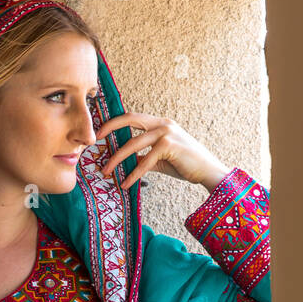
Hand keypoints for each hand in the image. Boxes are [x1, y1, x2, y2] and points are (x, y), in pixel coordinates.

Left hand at [94, 112, 230, 191]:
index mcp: (160, 123)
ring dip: (117, 159)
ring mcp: (166, 132)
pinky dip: (134, 174)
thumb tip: (125, 162)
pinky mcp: (169, 146)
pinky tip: (126, 183)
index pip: (132, 117)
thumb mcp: (160, 158)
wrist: (208, 171)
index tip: (99, 133)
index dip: (114, 123)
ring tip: (106, 171)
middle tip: (94, 142)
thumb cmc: (185, 165)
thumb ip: (143, 156)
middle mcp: (162, 123)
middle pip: (129, 120)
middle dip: (109, 129)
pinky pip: (145, 161)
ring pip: (133, 144)